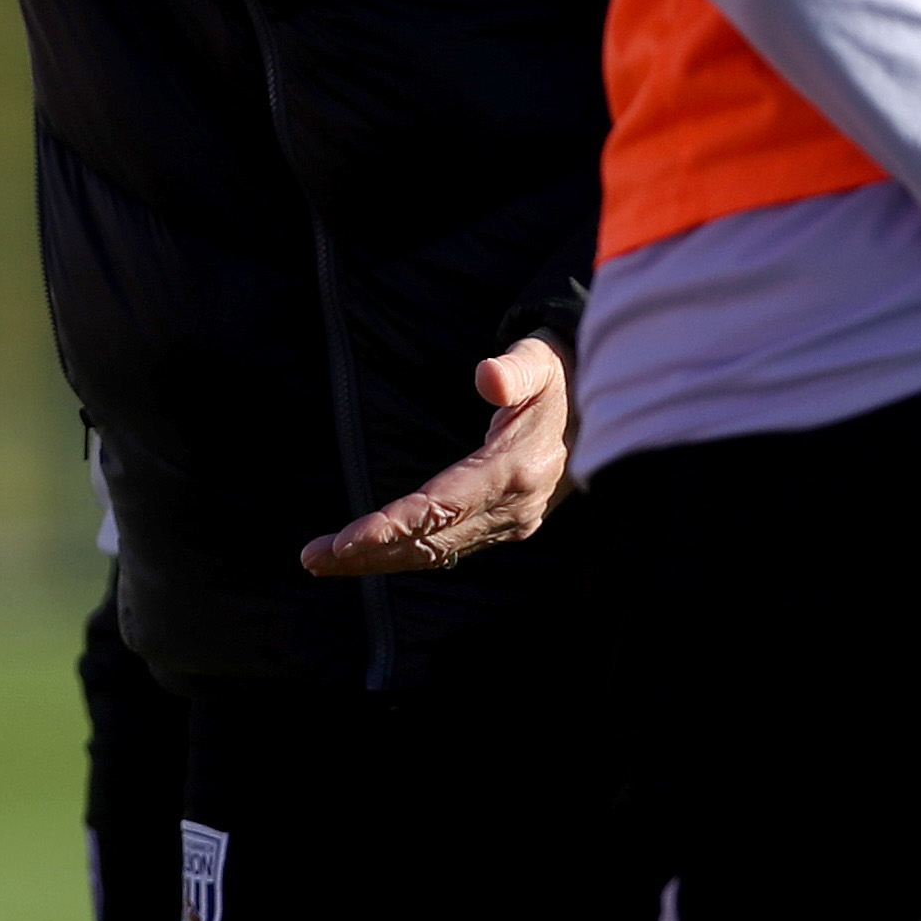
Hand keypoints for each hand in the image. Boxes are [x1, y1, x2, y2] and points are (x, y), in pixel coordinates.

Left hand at [300, 339, 570, 576]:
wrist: (606, 410)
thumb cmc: (562, 375)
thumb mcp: (544, 359)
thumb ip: (516, 367)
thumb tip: (486, 377)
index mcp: (517, 469)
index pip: (444, 505)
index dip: (395, 524)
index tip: (349, 538)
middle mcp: (512, 507)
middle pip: (431, 538)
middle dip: (370, 550)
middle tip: (313, 558)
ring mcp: (510, 522)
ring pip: (434, 551)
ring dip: (378, 559)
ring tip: (321, 562)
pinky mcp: (504, 526)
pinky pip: (447, 548)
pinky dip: (403, 555)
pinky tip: (364, 558)